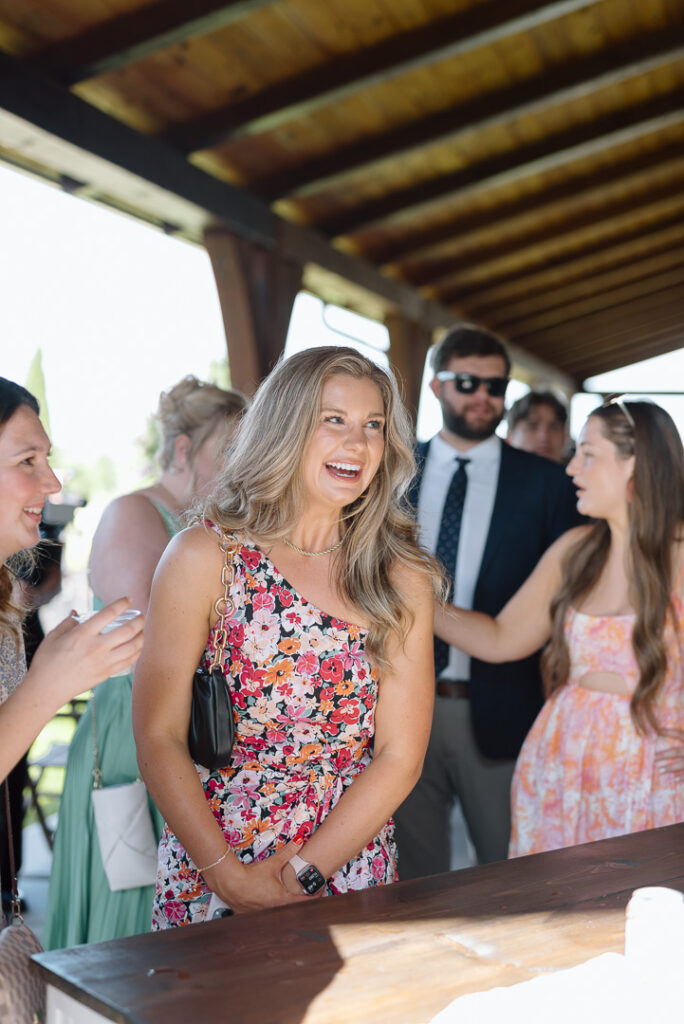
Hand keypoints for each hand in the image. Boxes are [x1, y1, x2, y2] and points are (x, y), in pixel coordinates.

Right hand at [29, 597, 144, 705]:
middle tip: (142, 615)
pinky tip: (137, 647)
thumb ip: (68, 622)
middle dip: (139, 620)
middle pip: (127, 630)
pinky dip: (137, 652)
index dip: (122, 603)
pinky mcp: (106, 674)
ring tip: (142, 630)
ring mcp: (103, 662)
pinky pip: (128, 662)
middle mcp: (95, 647)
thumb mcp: (53, 636)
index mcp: (82, 634)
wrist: (46, 690)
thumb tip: (77, 612)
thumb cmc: (46, 661)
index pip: (108, 613)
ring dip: (141, 636)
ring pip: (133, 647)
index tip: (129, 599)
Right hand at [209, 840, 316, 912]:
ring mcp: (262, 915)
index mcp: (282, 900)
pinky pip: (261, 917)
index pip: (305, 902)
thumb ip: (288, 852)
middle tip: (304, 893)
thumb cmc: (251, 876)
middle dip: (299, 902)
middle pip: (292, 910)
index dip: (314, 896)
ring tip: (286, 898)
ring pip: (277, 915)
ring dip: (283, 908)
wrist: (230, 882)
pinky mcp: (250, 916)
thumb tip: (299, 841)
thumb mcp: (272, 863)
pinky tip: (264, 905)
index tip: (320, 891)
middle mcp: (274, 910)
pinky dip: (265, 912)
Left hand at [655, 728, 683, 777]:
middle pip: (676, 751)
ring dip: (670, 767)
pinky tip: (674, 779)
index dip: (669, 732)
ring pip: (681, 764)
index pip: (679, 734)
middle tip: (653, 757)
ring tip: (659, 770)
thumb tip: (672, 729)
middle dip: (664, 754)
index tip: (658, 731)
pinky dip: (682, 777)